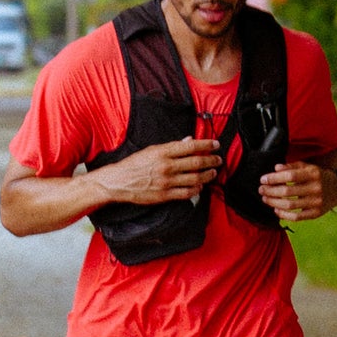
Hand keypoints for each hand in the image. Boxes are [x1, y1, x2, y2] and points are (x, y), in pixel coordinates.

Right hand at [93, 137, 220, 205]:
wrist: (117, 182)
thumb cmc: (133, 165)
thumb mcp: (151, 150)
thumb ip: (171, 146)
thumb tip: (188, 141)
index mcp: (162, 152)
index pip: (191, 146)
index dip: (206, 145)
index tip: (215, 144)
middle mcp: (166, 166)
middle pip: (197, 162)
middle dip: (211, 161)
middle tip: (218, 160)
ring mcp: (166, 182)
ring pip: (195, 178)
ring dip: (207, 175)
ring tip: (212, 172)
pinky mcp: (164, 195)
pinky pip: (187, 193)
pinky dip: (197, 189)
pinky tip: (200, 186)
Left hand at [258, 160, 335, 221]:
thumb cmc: (317, 176)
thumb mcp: (307, 167)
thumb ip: (291, 166)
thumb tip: (276, 168)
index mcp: (314, 174)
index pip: (290, 176)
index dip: (274, 178)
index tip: (263, 179)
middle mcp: (316, 188)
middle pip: (287, 191)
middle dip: (270, 191)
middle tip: (261, 190)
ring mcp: (317, 202)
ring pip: (289, 205)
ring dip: (273, 202)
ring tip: (265, 198)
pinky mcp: (316, 213)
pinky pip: (296, 217)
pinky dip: (283, 214)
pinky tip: (276, 209)